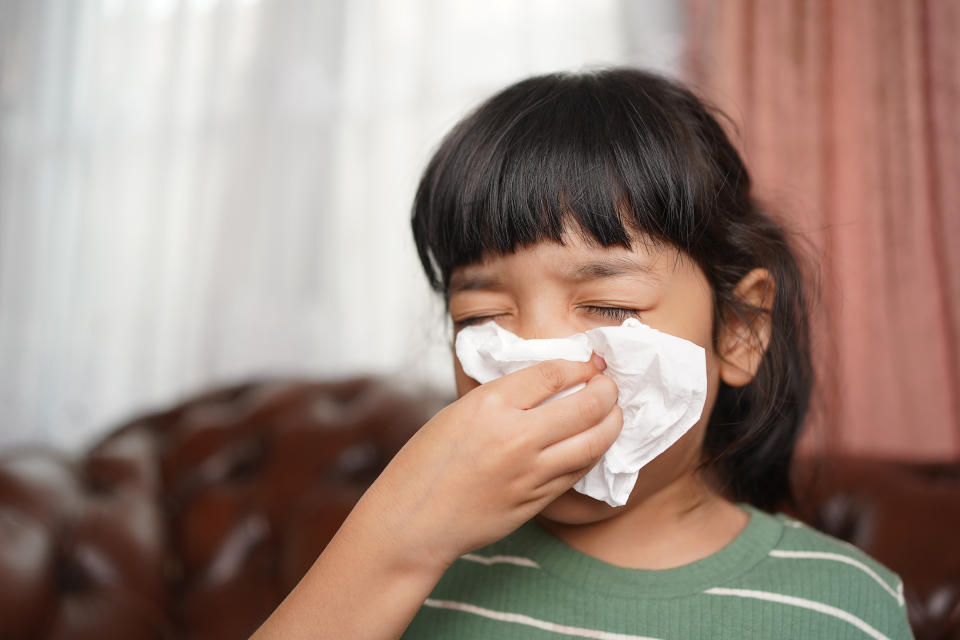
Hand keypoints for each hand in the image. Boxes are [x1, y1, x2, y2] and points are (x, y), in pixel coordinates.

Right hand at [369, 355, 622, 569]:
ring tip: (614, 412)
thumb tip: (551, 383)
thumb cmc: (426, 463)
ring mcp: (530, 473)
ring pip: (593, 443)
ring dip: (612, 423)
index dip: (580, 366)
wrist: (413, 520)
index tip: (590, 363)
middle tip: (610, 385)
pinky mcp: (537, 501)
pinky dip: (592, 453)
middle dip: (607, 390)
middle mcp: (515, 437)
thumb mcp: (458, 412)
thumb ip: (504, 398)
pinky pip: (577, 472)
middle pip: (585, 406)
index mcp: (490, 405)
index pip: (553, 374)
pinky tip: (594, 443)